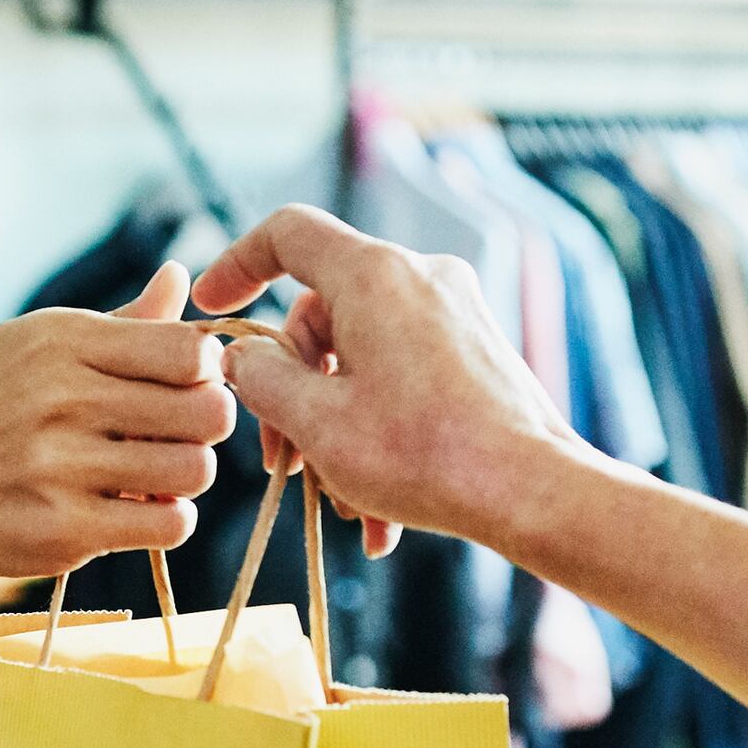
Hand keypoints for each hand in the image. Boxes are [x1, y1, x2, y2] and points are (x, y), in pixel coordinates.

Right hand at [0, 266, 236, 585]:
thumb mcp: (33, 349)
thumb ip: (119, 325)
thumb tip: (179, 276)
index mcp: (60, 342)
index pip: (188, 351)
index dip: (208, 372)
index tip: (189, 387)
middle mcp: (60, 398)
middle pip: (205, 410)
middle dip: (208, 425)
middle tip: (182, 434)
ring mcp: (60, 467)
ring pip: (195, 470)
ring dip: (188, 476)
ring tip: (158, 474)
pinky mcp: (62, 530)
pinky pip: (168, 525)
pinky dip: (168, 520)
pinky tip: (140, 510)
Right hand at [188, 210, 578, 557]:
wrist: (534, 492)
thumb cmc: (425, 456)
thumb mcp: (316, 422)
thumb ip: (262, 378)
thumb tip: (243, 358)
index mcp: (374, 275)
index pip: (287, 233)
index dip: (238, 265)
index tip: (213, 310)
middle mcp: (419, 277)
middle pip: (322, 314)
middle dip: (294, 392)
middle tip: (282, 464)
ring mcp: (454, 312)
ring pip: (362, 357)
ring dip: (338, 428)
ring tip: (342, 507)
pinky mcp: (476, 350)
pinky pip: (404, 376)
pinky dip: (380, 430)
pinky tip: (379, 514)